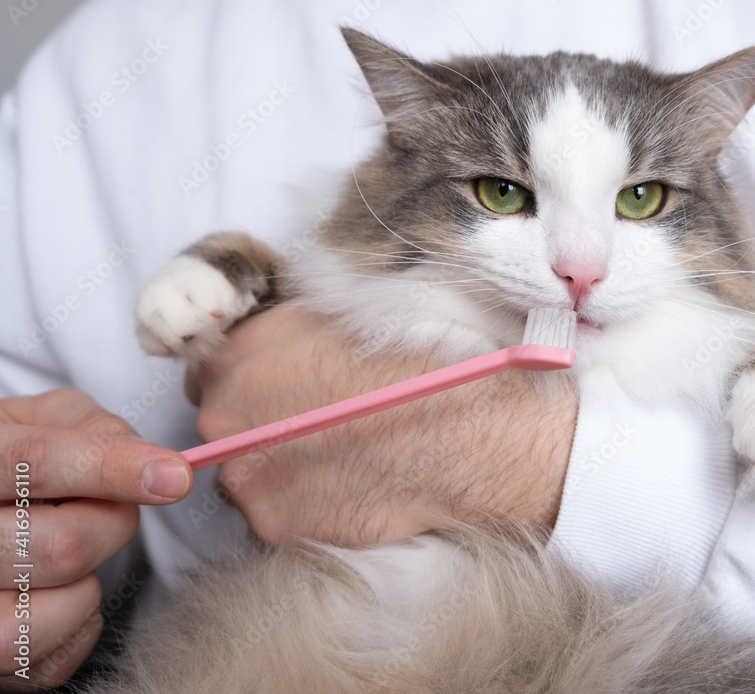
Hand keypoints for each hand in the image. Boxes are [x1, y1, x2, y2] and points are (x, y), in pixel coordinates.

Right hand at [0, 390, 191, 691]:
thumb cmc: (10, 455)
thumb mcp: (40, 420)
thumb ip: (93, 428)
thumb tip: (151, 463)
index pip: (34, 464)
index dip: (112, 470)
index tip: (175, 477)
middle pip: (62, 546)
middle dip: (112, 525)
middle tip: (105, 508)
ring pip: (49, 613)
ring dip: (84, 584)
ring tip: (66, 550)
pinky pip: (46, 663)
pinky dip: (74, 625)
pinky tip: (59, 590)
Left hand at [192, 305, 578, 546]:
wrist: (456, 437)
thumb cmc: (414, 369)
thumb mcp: (342, 318)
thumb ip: (285, 333)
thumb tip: (270, 343)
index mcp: (238, 354)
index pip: (208, 369)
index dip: (246, 378)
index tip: (274, 390)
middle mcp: (223, 415)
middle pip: (220, 423)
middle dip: (257, 424)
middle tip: (311, 427)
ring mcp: (244, 475)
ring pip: (243, 474)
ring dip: (273, 469)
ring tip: (333, 461)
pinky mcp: (273, 525)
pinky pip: (272, 515)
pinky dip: (299, 506)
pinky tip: (342, 489)